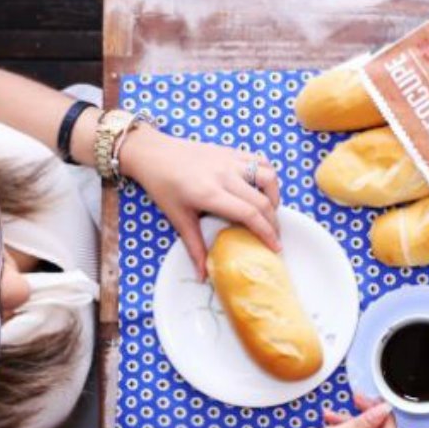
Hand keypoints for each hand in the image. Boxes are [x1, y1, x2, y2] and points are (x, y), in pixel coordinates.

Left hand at [120, 129, 282, 278]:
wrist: (154, 153)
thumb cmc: (162, 186)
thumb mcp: (178, 218)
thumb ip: (194, 247)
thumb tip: (202, 276)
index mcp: (209, 193)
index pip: (249, 213)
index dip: (266, 232)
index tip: (274, 247)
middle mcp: (224, 175)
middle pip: (262, 200)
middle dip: (274, 222)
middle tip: (274, 236)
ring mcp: (229, 160)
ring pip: (268, 177)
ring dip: (275, 196)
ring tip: (269, 210)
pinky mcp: (231, 151)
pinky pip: (260, 161)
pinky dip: (268, 176)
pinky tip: (262, 189)